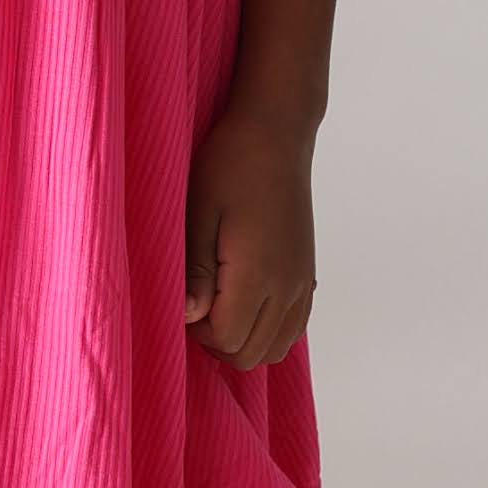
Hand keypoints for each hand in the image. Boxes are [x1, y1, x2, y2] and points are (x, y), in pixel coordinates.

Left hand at [184, 110, 315, 369]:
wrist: (276, 133)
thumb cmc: (230, 165)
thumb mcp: (198, 214)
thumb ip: (195, 271)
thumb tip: (188, 317)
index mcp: (259, 274)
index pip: (226, 340)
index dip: (194, 330)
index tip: (180, 297)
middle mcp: (288, 286)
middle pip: (250, 354)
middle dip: (215, 341)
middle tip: (193, 300)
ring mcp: (302, 282)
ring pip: (275, 347)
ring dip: (241, 339)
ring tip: (215, 302)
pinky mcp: (307, 274)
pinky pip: (293, 327)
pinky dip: (267, 329)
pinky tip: (243, 301)